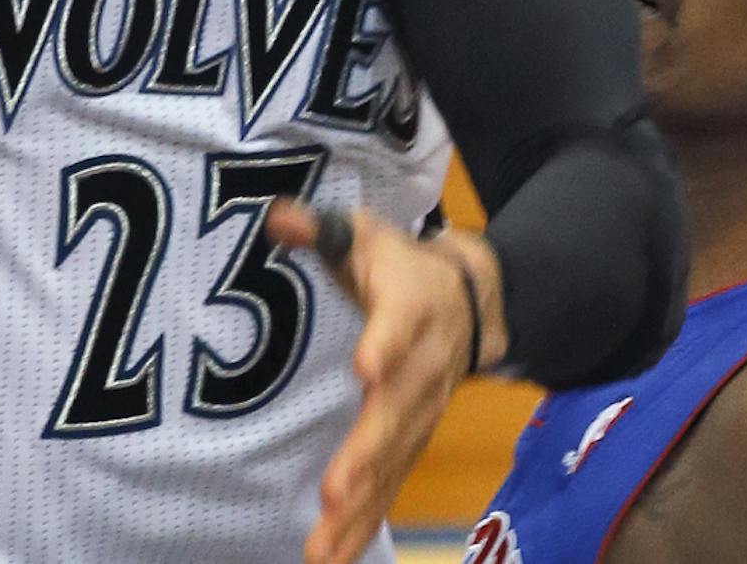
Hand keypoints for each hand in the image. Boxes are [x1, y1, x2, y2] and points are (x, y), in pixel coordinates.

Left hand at [267, 199, 508, 563]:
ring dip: (361, 506)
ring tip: (323, 547)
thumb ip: (323, 231)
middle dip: (366, 454)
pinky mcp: (411, 443)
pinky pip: (389, 487)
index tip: (368, 366)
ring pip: (394, 463)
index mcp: (411, 308)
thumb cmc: (401, 268)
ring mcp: (420, 413)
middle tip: (334, 491)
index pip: (401, 325)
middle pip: (397, 413)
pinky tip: (333, 557)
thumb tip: (277, 217)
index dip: (386, 344)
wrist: (469, 302)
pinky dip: (364, 525)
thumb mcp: (366, 238)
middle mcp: (421, 368)